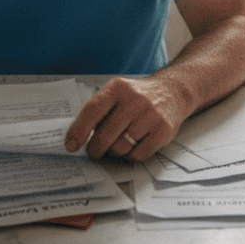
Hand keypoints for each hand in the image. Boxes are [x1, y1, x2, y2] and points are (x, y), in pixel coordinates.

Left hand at [65, 77, 186, 161]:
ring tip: (117, 145)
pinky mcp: (163, 130)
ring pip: (121, 147)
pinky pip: (138, 155)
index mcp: (118, 87)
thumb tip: (77, 138)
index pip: (93, 110)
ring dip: (115, 152)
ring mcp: (151, 115)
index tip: (71, 146)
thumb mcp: (117, 92)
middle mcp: (135, 99)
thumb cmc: (137, 96)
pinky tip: (133, 146)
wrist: (173, 91)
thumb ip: (99, 110)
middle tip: (94, 151)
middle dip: (95, 148)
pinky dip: (131, 156)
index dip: (79, 130)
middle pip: (105, 134)